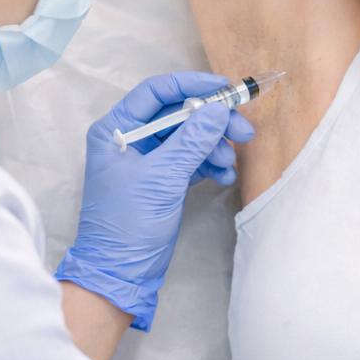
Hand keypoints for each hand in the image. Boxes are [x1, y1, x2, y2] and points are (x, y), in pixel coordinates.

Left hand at [54, 71, 255, 330]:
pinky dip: (209, 163)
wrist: (120, 273)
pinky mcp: (163, 180)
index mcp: (116, 129)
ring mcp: (147, 160)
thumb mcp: (162, 178)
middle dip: (212, 121)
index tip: (224, 89)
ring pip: (189, 137)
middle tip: (243, 131)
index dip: (191, 86)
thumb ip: (192, 140)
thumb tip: (218, 109)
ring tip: (231, 160)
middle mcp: (130, 139)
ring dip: (214, 144)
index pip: (156, 93)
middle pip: (179, 114)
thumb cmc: (128, 223)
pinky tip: (224, 174)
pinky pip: (192, 159)